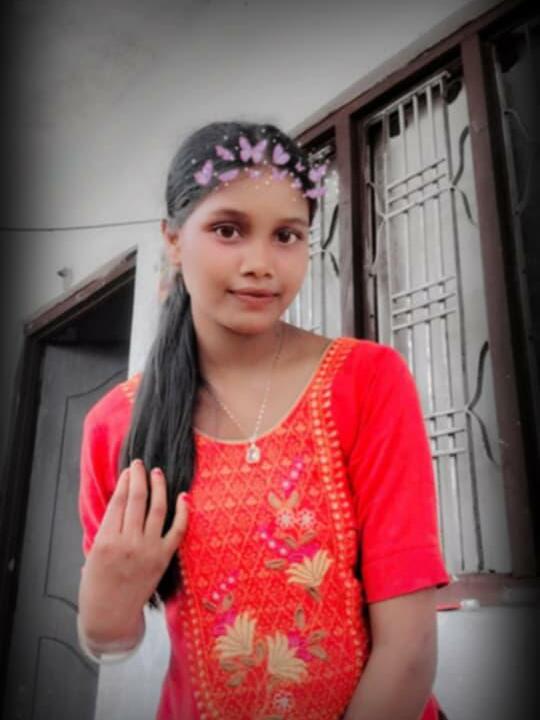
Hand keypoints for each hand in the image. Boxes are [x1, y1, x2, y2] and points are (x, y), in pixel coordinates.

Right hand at [78, 459, 188, 645]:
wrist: (110, 615)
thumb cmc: (97, 584)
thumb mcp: (92, 552)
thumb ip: (107, 527)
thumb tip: (122, 498)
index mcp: (106, 540)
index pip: (119, 501)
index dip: (125, 481)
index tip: (129, 470)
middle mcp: (129, 543)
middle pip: (138, 500)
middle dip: (140, 477)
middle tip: (141, 464)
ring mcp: (148, 550)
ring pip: (158, 509)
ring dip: (158, 487)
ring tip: (157, 474)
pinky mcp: (164, 558)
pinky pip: (177, 529)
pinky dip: (182, 511)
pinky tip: (183, 496)